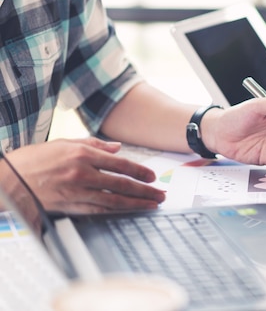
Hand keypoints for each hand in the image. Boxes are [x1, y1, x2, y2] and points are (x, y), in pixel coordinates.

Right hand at [1, 138, 165, 213]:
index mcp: (82, 154)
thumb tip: (117, 147)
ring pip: (113, 199)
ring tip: (151, 205)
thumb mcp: (65, 143)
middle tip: (160, 194)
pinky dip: (115, 211)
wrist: (8, 179)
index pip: (119, 164)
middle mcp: (82, 172)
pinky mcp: (69, 205)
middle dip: (144, 190)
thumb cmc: (35, 159)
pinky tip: (127, 212)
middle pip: (121, 183)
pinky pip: (98, 210)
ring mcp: (76, 191)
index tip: (152, 177)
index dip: (139, 171)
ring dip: (135, 203)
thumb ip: (94, 144)